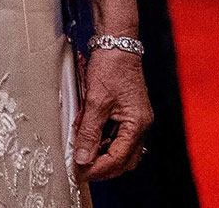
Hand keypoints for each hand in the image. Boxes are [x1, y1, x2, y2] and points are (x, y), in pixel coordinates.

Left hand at [72, 45, 151, 180]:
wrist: (116, 44)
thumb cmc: (110, 68)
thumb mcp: (95, 101)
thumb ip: (88, 131)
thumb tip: (82, 158)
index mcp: (137, 125)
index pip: (117, 159)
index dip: (97, 169)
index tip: (78, 174)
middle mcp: (140, 125)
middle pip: (123, 160)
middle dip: (101, 168)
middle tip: (79, 171)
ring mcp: (135, 119)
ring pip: (120, 149)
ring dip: (102, 156)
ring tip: (80, 157)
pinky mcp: (128, 112)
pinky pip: (117, 136)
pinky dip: (103, 142)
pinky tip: (88, 140)